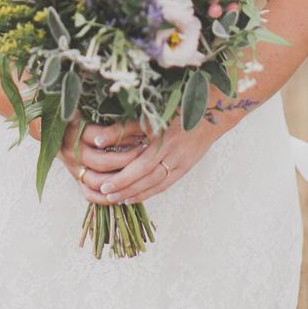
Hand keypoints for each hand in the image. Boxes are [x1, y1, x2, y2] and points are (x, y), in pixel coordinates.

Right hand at [56, 114, 148, 199]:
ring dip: (119, 180)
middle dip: (127, 160)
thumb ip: (109, 120)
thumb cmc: (76, 116)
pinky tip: (123, 192)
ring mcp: (73, 168)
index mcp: (75, 132)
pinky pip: (90, 194)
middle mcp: (72, 152)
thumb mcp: (89, 111)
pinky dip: (106, 197)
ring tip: (137, 174)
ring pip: (97, 182)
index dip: (124, 137)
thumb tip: (138, 129)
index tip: (142, 135)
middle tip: (144, 154)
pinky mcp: (75, 179)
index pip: (103, 138)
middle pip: (102, 162)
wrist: (54, 130)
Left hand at [89, 113, 229, 204]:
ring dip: (136, 193)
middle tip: (106, 194)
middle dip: (126, 188)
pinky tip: (135, 196)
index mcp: (164, 138)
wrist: (210, 111)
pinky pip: (166, 184)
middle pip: (148, 177)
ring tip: (117, 199)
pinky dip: (150, 192)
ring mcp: (182, 161)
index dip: (123, 177)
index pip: (141, 164)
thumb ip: (122, 128)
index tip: (104, 185)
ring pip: (157, 183)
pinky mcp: (186, 167)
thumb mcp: (148, 115)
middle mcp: (174, 152)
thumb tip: (97, 140)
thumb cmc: (174, 108)